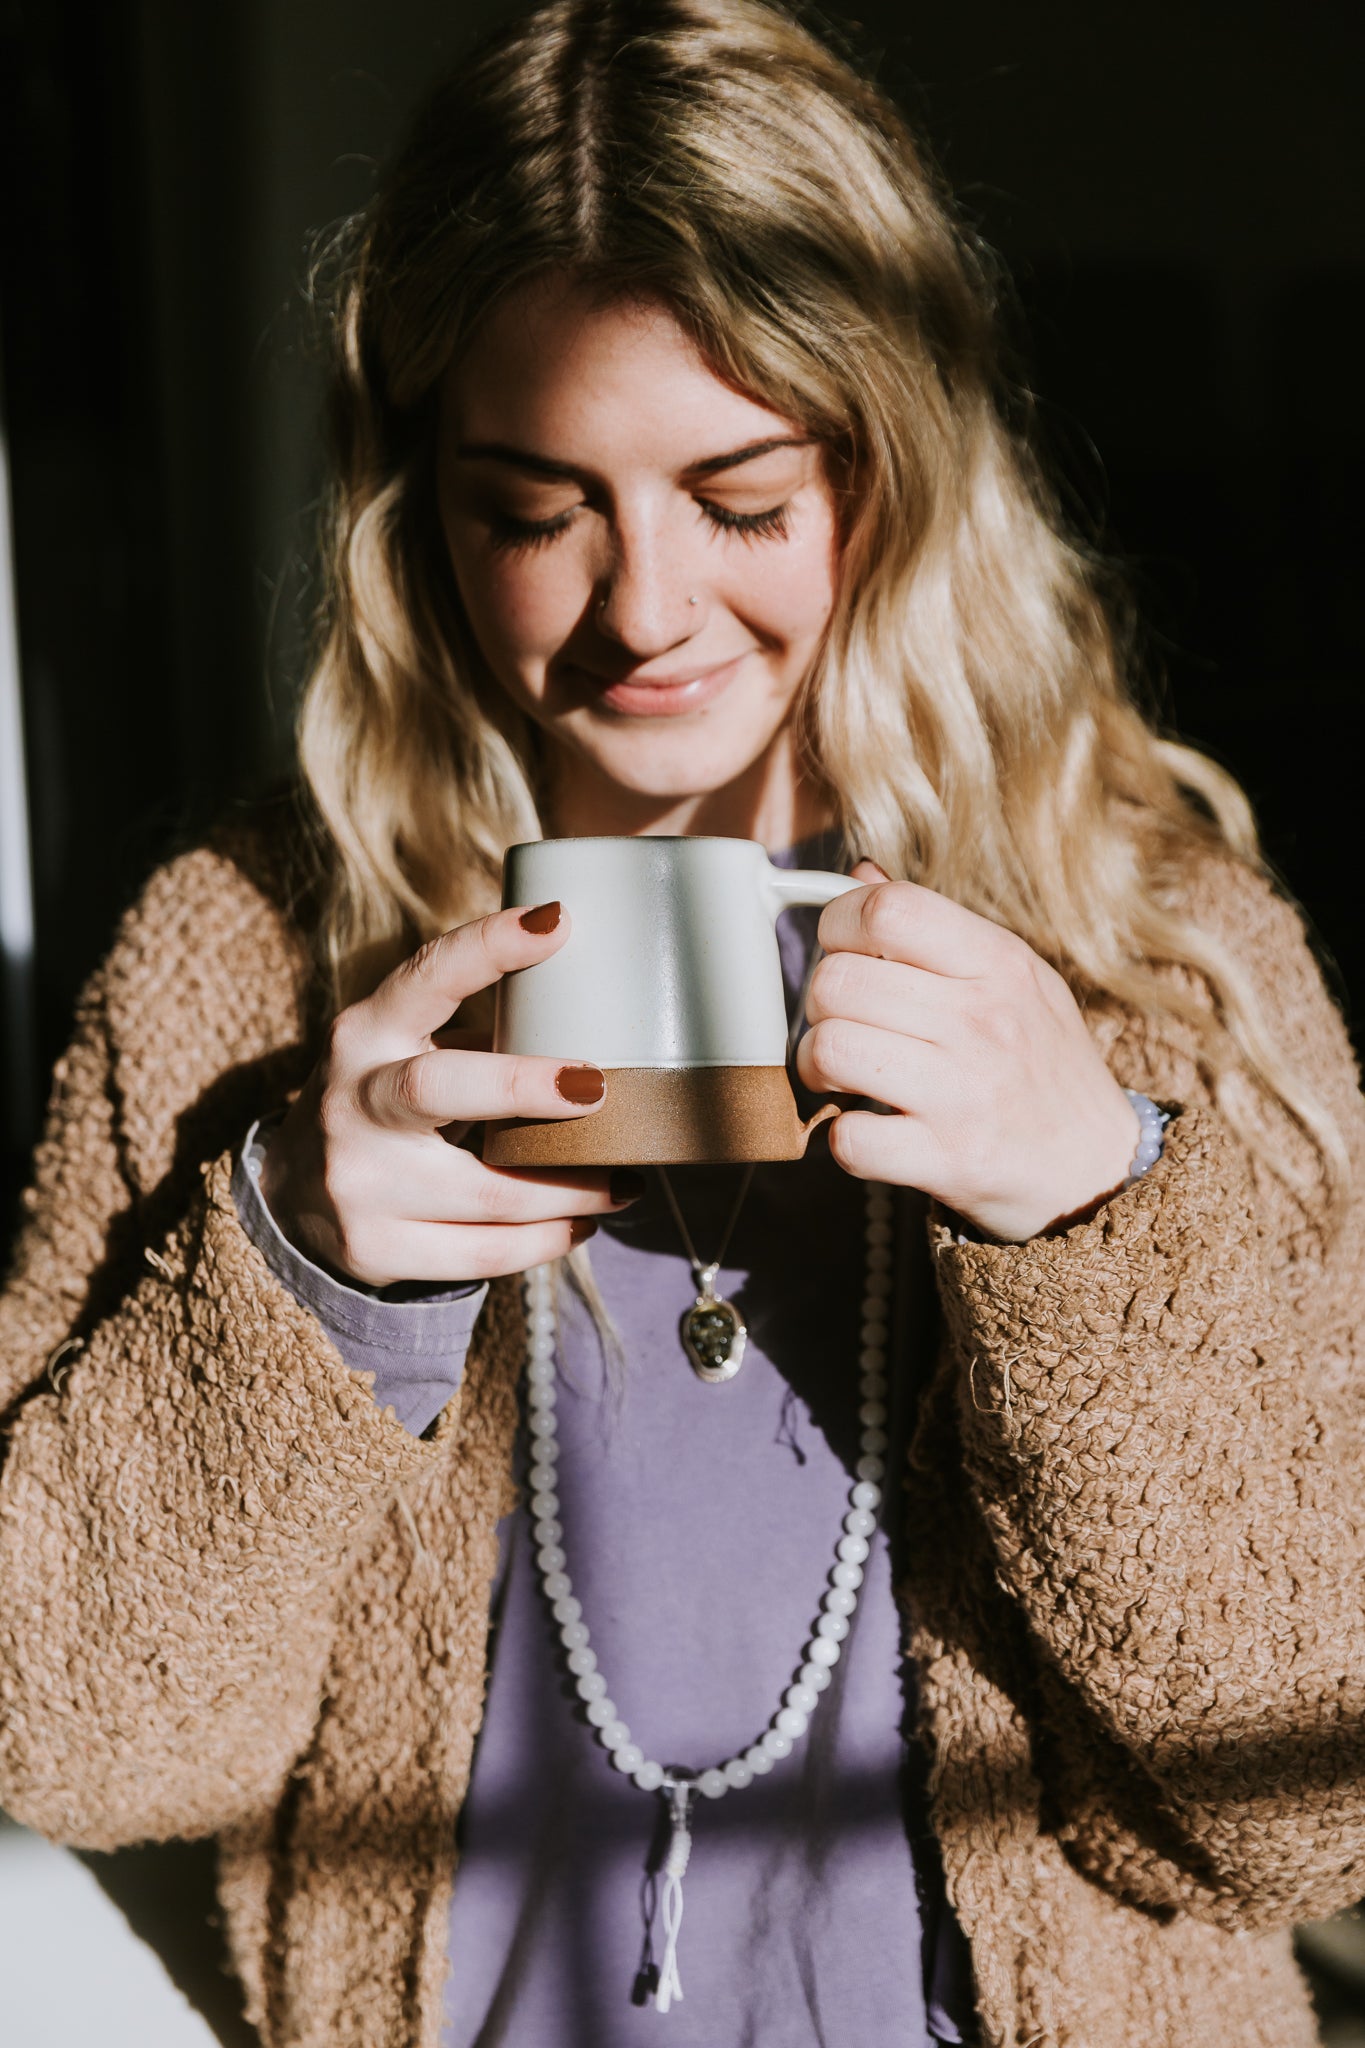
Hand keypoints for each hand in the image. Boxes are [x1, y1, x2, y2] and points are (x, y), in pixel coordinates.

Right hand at [260, 903, 636, 1285]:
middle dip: (524, 1086)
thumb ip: (471, 1029)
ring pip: (488, 1192)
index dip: (489, 947)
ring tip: (623, 1179)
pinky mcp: (376, 1250)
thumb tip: (599, 1009)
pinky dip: (547, 1241)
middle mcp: (351, 1103)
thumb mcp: (400, 1047)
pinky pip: (484, 1255)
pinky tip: (582, 1223)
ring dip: (572, 1188)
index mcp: (366, 1033)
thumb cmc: (381, 1101)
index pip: (426, 976)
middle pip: (438, 1087)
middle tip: (599, 1087)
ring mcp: (359, 1183)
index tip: (560, 921)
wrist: (291, 1198)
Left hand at [797, 864, 1140, 1241]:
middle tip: (842, 1024)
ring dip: (817, 1066)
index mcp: (999, 963)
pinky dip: (843, 1138)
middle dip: (819, 1005)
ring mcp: (964, 1093)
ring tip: (842, 1076)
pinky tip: (868, 1128)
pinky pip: (851, 1138)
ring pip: (830, 1050)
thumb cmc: (1044, 1066)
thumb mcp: (1016, 979)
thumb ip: (937, 929)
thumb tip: (860, 876)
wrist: (1100, 1168)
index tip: (843, 951)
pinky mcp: (949, 1160)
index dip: (839, 924)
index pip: (888, 908)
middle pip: (838, 981)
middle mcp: (982, 1021)